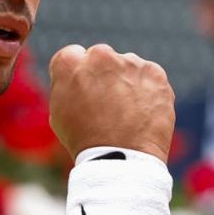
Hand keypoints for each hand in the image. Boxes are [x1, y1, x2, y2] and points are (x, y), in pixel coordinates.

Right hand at [48, 44, 175, 162]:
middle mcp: (99, 55)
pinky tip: (141, 111)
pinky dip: (147, 89)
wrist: (122, 159)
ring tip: (126, 112)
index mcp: (69, 62)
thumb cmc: (85, 140)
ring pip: (127, 66)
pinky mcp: (154, 73)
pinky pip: (148, 76)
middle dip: (104, 75)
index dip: (79, 75)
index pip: (74, 55)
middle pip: (102, 58)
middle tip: (107, 104)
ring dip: (126, 81)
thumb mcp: (59, 111)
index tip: (84, 92)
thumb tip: (78, 75)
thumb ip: (66, 84)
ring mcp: (130, 62)